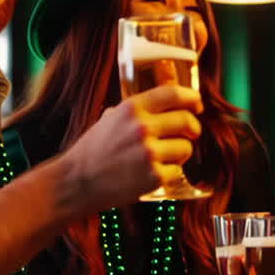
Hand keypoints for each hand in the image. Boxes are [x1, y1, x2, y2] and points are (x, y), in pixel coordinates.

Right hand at [62, 85, 201, 212]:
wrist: (77, 181)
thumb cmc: (92, 150)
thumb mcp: (110, 118)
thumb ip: (134, 111)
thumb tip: (162, 104)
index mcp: (132, 108)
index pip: (173, 94)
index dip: (191, 98)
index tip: (196, 104)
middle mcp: (142, 127)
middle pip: (186, 121)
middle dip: (193, 128)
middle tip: (191, 133)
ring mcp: (149, 153)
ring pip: (185, 148)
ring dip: (180, 153)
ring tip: (164, 158)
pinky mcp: (154, 176)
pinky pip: (177, 171)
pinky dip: (169, 173)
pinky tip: (153, 174)